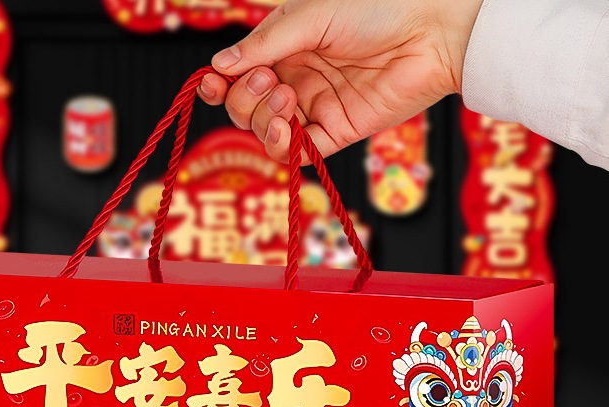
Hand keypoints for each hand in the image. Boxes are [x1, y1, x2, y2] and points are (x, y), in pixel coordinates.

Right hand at [197, 0, 483, 162]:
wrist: (432, 29)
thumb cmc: (376, 6)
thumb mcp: (311, 15)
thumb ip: (265, 44)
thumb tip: (218, 65)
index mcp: (286, 48)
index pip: (239, 75)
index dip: (220, 83)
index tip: (212, 82)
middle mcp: (296, 79)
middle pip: (247, 108)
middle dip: (245, 99)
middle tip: (268, 79)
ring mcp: (315, 108)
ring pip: (267, 132)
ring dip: (263, 120)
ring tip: (285, 98)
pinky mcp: (337, 132)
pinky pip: (299, 153)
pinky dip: (284, 147)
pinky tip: (286, 129)